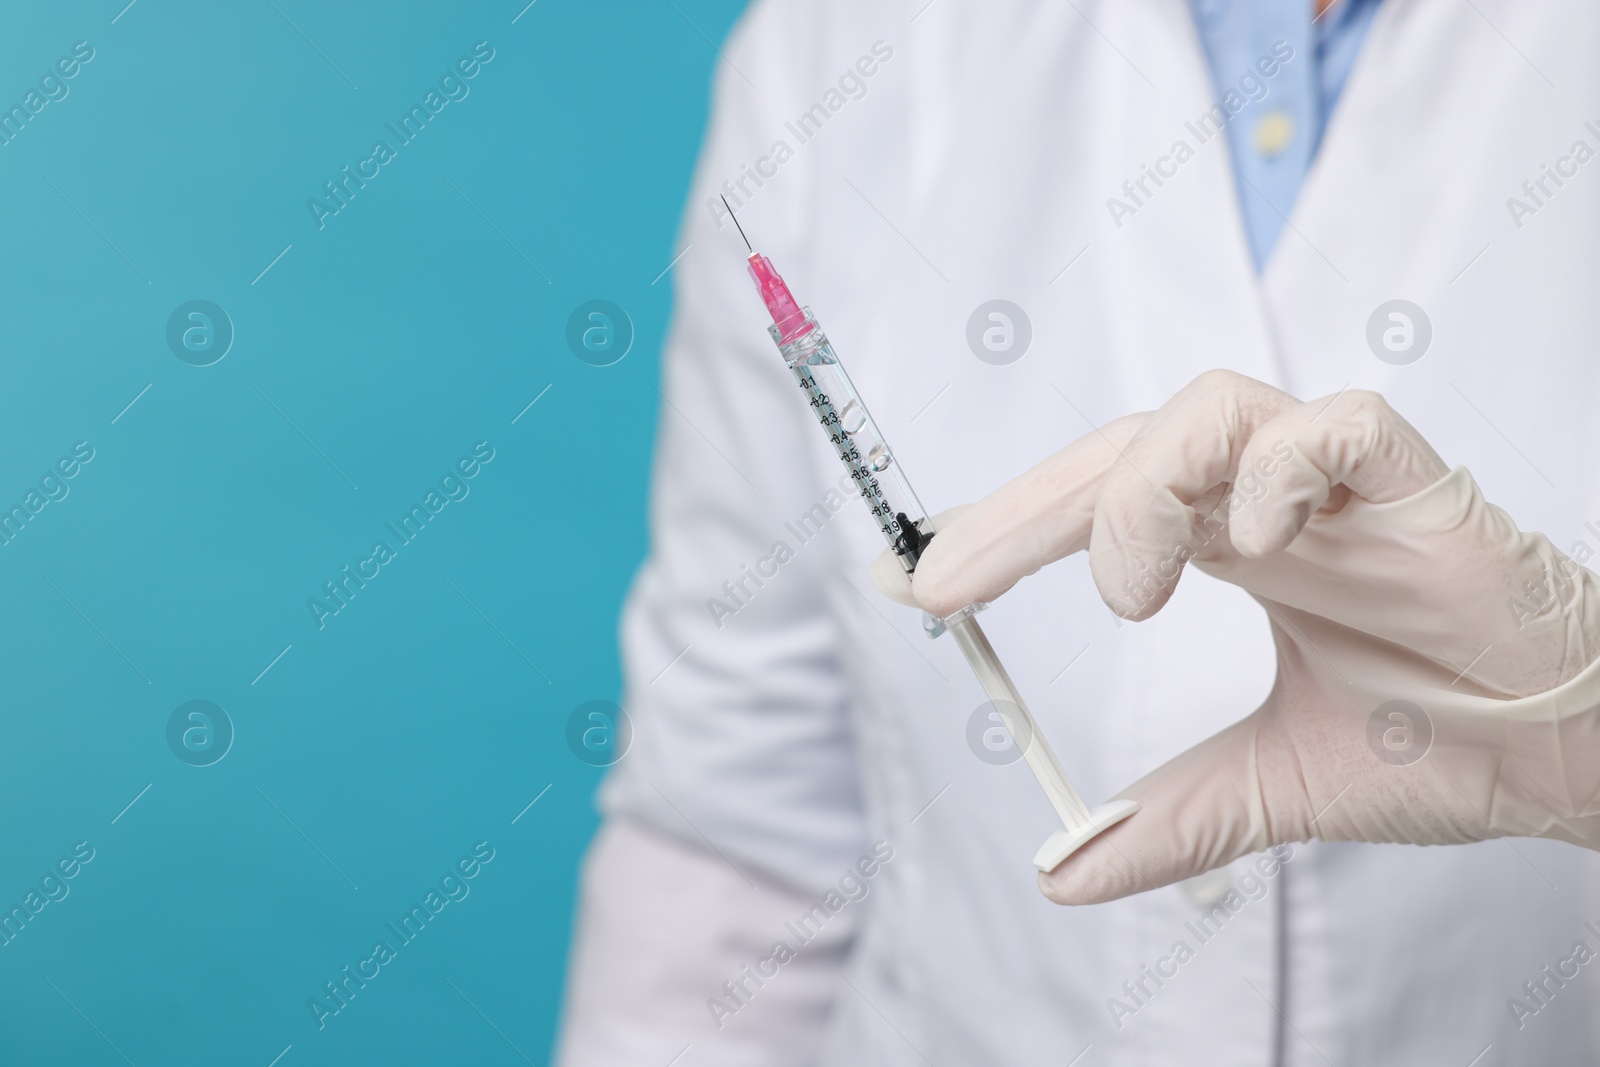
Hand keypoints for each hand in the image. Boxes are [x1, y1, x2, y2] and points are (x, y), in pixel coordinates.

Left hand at [872, 370, 1599, 903]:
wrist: (1570, 761)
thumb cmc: (1440, 743)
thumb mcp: (1272, 786)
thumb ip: (1172, 819)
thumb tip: (1063, 872)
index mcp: (1235, 548)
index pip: (1096, 505)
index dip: (1007, 530)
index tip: (921, 581)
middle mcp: (1274, 503)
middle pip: (1123, 449)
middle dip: (1024, 508)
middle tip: (946, 577)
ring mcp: (1342, 487)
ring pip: (1211, 409)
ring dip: (1140, 491)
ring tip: (1130, 594)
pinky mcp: (1421, 487)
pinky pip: (1339, 424)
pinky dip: (1279, 469)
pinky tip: (1255, 548)